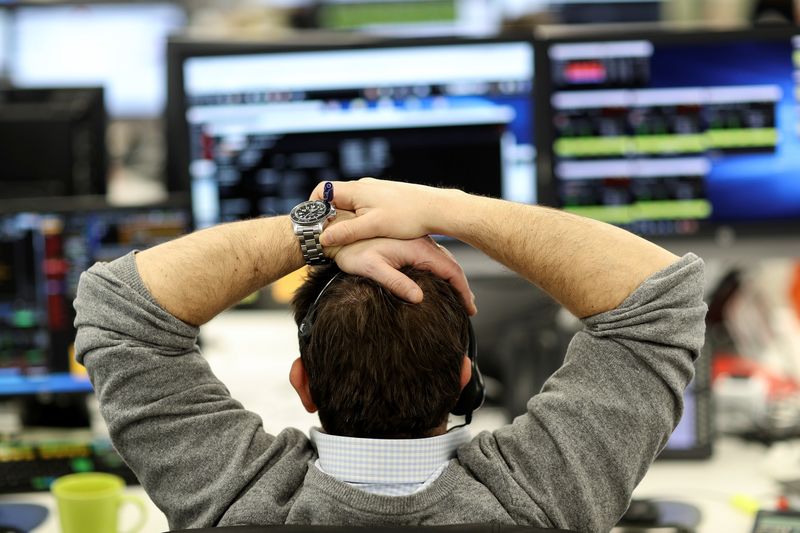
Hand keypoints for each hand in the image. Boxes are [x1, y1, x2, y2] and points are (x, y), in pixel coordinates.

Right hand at [310, 178, 458, 246]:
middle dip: (330, 216)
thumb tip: (324, 237)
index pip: (322, 190)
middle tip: (330, 235)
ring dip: (345, 218)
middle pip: (334, 198)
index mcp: (356, 189)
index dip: (313, 206)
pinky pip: (363, 207)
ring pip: (349, 204)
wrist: (436, 209)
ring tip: (349, 237)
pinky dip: (359, 218)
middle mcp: (363, 186)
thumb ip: (348, 231)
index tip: (315, 224)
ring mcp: (374, 191)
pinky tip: (369, 232)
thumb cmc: (407, 216)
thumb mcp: (374, 226)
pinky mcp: (384, 198)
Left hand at [328, 236, 476, 315]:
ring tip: (460, 296)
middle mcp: (421, 242)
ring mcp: (417, 241)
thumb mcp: (372, 268)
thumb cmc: (352, 251)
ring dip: (454, 278)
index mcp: (417, 248)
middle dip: (462, 286)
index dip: (462, 290)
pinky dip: (443, 271)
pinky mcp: (409, 243)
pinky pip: (434, 257)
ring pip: (443, 260)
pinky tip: (441, 280)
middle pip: (450, 265)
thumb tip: (418, 298)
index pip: (450, 270)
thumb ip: (395, 282)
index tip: (469, 308)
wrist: (338, 232)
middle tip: (469, 307)